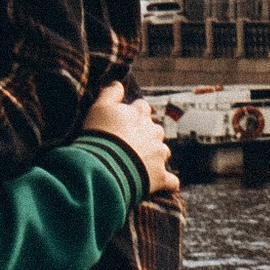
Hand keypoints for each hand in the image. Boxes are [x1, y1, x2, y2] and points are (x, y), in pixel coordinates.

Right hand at [85, 85, 180, 199]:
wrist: (104, 167)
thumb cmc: (99, 135)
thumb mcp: (98, 108)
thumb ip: (110, 93)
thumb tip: (118, 84)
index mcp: (139, 115)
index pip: (142, 107)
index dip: (133, 114)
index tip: (123, 122)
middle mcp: (153, 132)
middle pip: (155, 130)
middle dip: (146, 135)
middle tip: (129, 145)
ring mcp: (159, 155)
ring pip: (163, 152)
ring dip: (155, 157)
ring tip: (139, 165)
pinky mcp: (160, 177)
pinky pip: (171, 181)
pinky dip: (167, 183)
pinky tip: (162, 185)